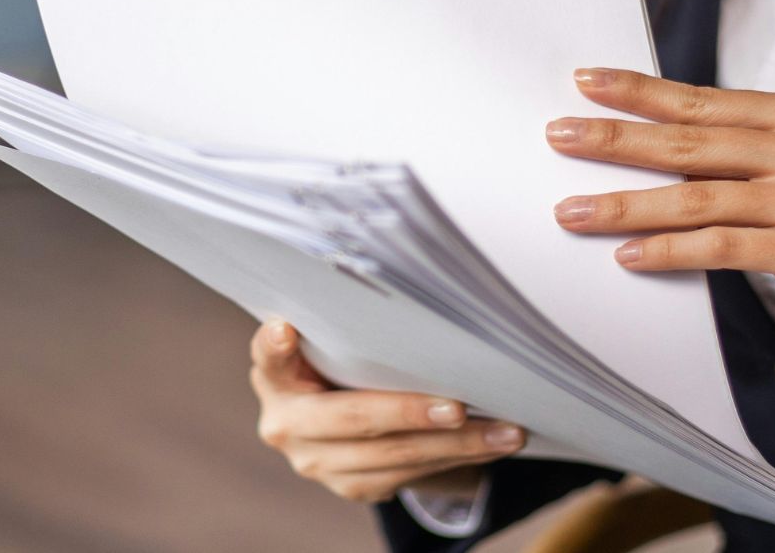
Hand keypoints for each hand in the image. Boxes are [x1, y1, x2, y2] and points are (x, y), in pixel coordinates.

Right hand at [248, 320, 523, 502]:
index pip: (268, 357)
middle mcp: (287, 424)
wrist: (341, 419)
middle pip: (351, 418)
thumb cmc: (343, 360)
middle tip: (459, 407)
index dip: (275, 347)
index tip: (286, 330)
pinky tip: (493, 445)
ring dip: (457, 445)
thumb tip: (416, 289)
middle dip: (410, 413)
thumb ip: (350, 326)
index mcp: (276, 376)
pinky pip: (411, 475)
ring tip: (506, 430)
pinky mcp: (352, 485)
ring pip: (393, 456)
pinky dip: (458, 459)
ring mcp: (318, 462)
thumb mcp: (334, 340)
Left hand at [546, 68, 774, 367]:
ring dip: (625, 205)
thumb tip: (658, 143)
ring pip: (696, 196)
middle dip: (616, 138)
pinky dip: (668, 251)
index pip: (703, 99)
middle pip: (689, 140)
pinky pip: (720, 247)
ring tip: (574, 210)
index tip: (589, 82)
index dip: (641, 91)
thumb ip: (749, 148)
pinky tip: (629, 253)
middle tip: (560, 136)